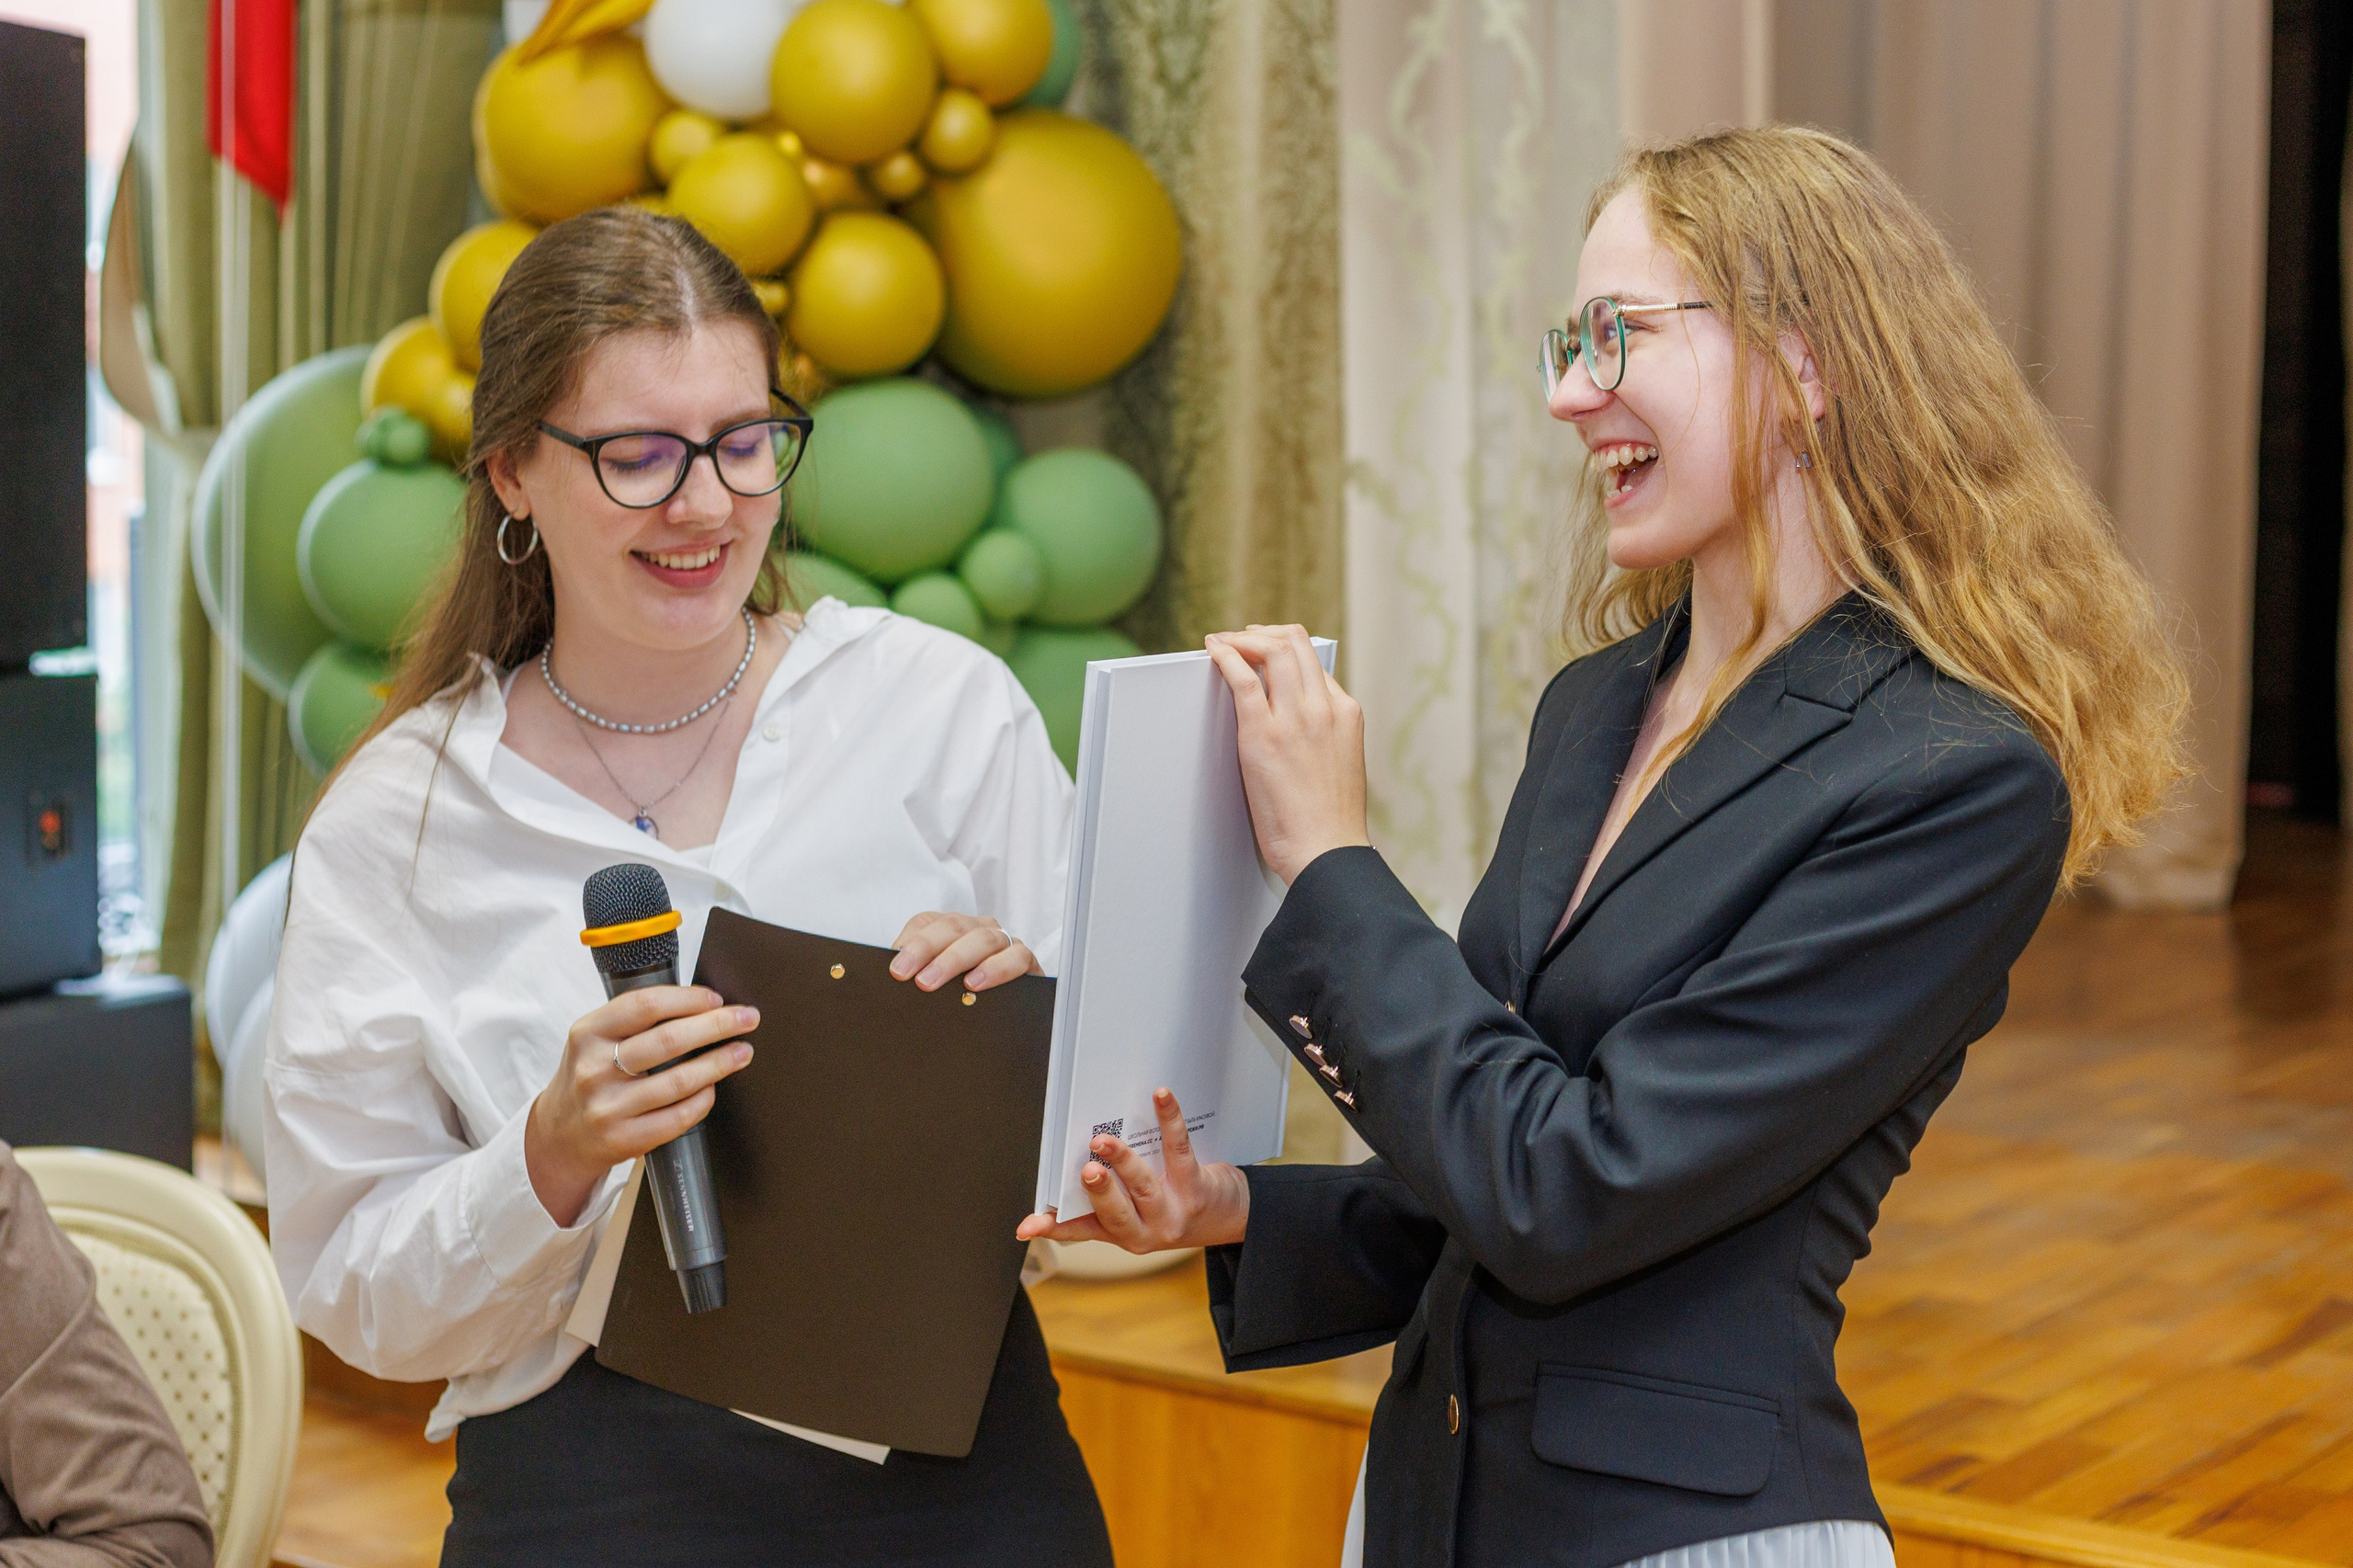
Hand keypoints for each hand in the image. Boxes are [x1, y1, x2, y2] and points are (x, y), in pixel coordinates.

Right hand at [525, 986, 756, 1226]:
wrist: (559, 1135)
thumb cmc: (590, 1076)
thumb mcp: (595, 1039)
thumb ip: (634, 1020)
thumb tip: (701, 1003)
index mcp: (587, 1033)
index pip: (645, 1006)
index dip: (688, 999)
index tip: (716, 998)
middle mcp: (594, 1070)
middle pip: (668, 1041)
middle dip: (717, 1026)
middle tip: (747, 1018)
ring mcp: (608, 1108)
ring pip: (678, 1081)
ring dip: (719, 1063)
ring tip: (742, 1051)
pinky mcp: (624, 1139)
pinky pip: (677, 1117)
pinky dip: (703, 1100)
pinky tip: (713, 1088)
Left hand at [890, 911, 1039, 991]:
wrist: (1001, 1025)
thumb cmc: (959, 999)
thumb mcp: (933, 986)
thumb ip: (916, 975)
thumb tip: (893, 979)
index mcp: (949, 930)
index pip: (927, 923)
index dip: (912, 943)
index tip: (898, 970)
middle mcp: (976, 929)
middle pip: (953, 926)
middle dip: (929, 951)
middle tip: (912, 979)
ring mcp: (1003, 941)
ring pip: (983, 938)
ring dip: (956, 960)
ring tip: (935, 983)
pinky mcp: (1025, 959)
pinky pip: (1016, 956)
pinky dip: (996, 968)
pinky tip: (975, 983)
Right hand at [1016, 1088, 1249, 1251]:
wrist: (1228, 1216)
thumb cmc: (1174, 1204)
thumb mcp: (1138, 1209)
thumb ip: (1110, 1190)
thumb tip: (1081, 1145)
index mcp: (1121, 1232)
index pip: (1081, 1230)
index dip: (1053, 1228)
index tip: (1027, 1227)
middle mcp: (1144, 1230)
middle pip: (1116, 1212)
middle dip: (1099, 1191)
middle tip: (1086, 1171)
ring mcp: (1172, 1212)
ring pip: (1144, 1186)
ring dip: (1124, 1162)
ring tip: (1105, 1141)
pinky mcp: (1197, 1189)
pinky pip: (1179, 1151)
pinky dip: (1168, 1121)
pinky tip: (1160, 1097)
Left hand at [1204, 624, 1369, 883]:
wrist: (1327, 851)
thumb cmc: (1330, 822)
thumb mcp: (1341, 764)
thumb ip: (1325, 735)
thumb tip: (1298, 727)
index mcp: (1347, 714)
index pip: (1314, 664)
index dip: (1286, 651)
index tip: (1266, 652)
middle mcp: (1324, 707)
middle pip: (1294, 644)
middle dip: (1263, 633)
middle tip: (1242, 637)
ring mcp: (1295, 718)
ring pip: (1272, 650)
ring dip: (1242, 638)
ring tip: (1223, 642)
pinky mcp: (1264, 734)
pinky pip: (1243, 678)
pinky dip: (1226, 656)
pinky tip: (1214, 651)